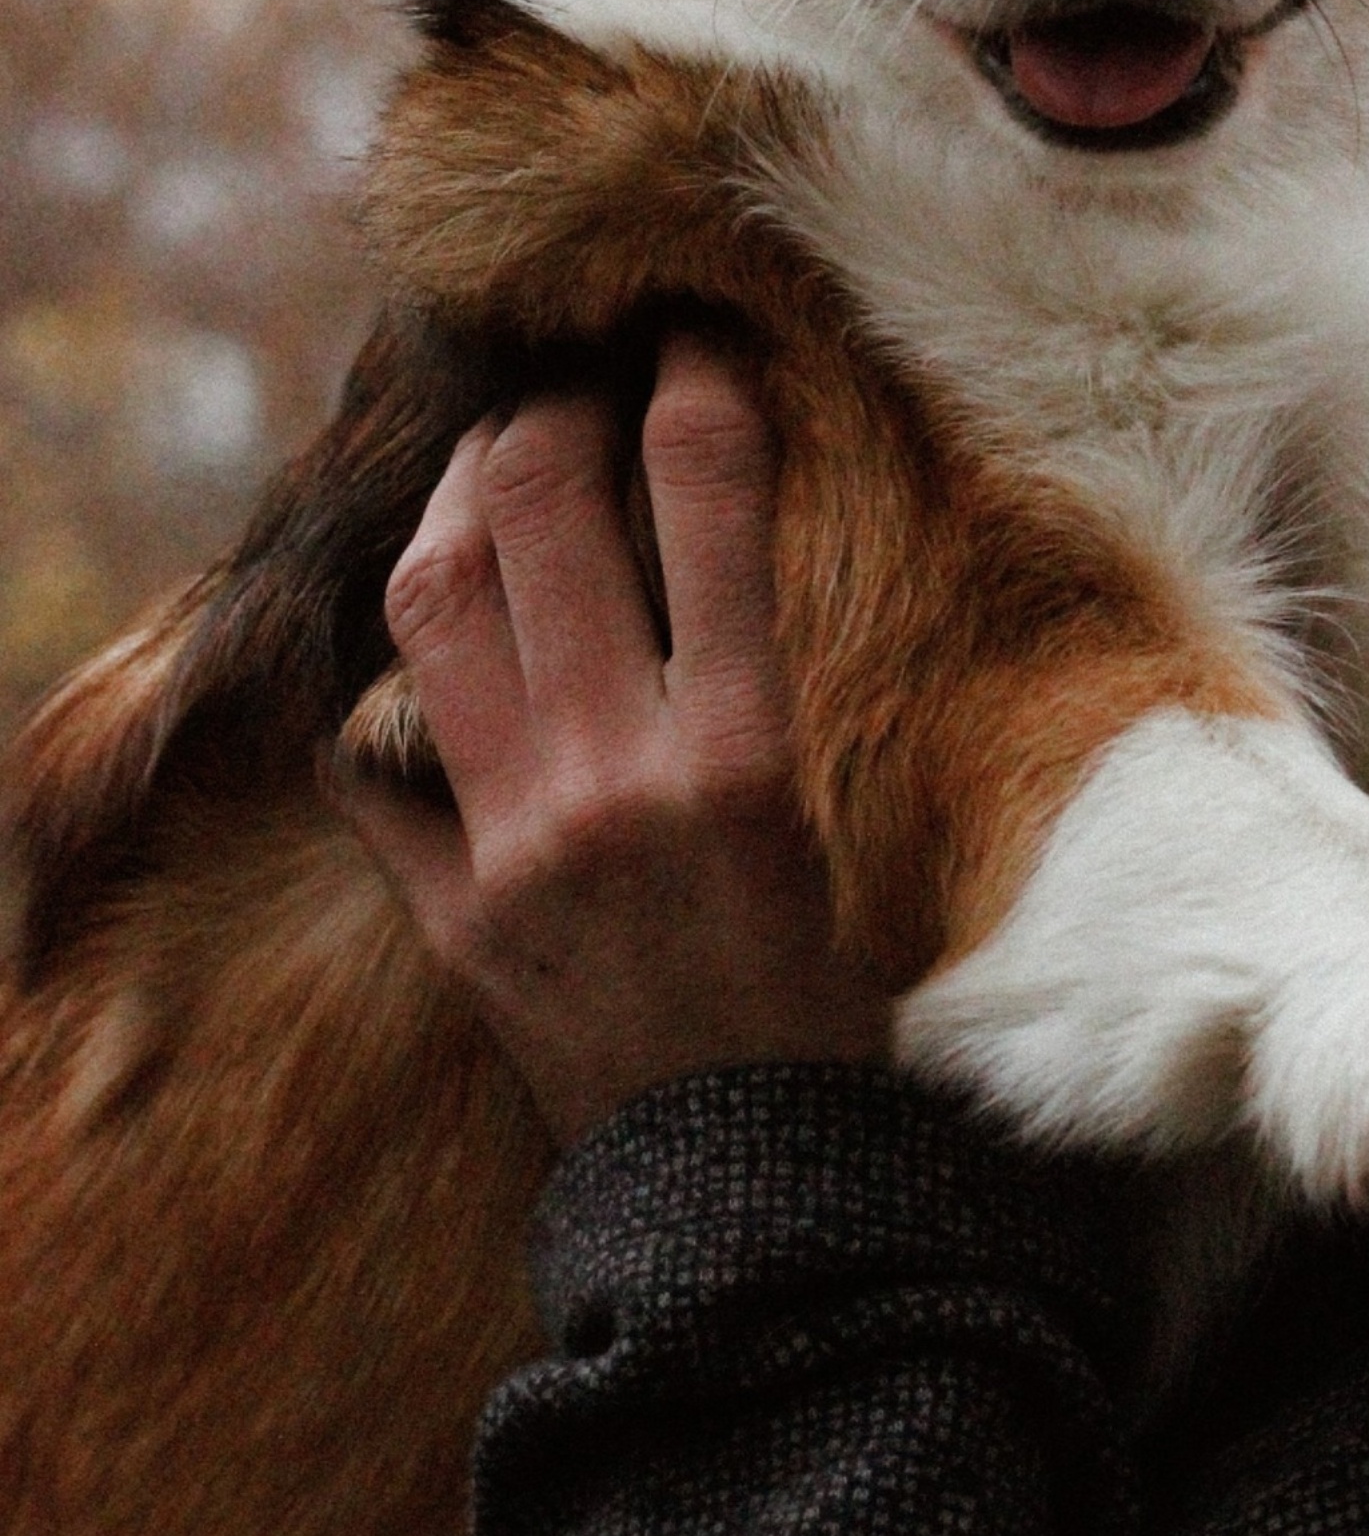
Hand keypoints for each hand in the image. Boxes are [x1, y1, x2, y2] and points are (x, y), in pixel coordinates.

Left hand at [332, 336, 893, 1143]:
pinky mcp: (451, 910)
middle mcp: (615, 778)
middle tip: (571, 385)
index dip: (694, 383)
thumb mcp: (835, 823)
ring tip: (488, 465)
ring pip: (432, 601)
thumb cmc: (832, 1005)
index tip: (690, 335)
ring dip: (453, 501)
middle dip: (549, 410)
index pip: (705, 498)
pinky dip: (375, 690)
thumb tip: (721, 536)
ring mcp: (515, 842)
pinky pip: (367, 762)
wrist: (754, 1199)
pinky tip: (410, 650)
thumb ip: (768, 683)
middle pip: (538, 511)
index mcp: (743, 752)